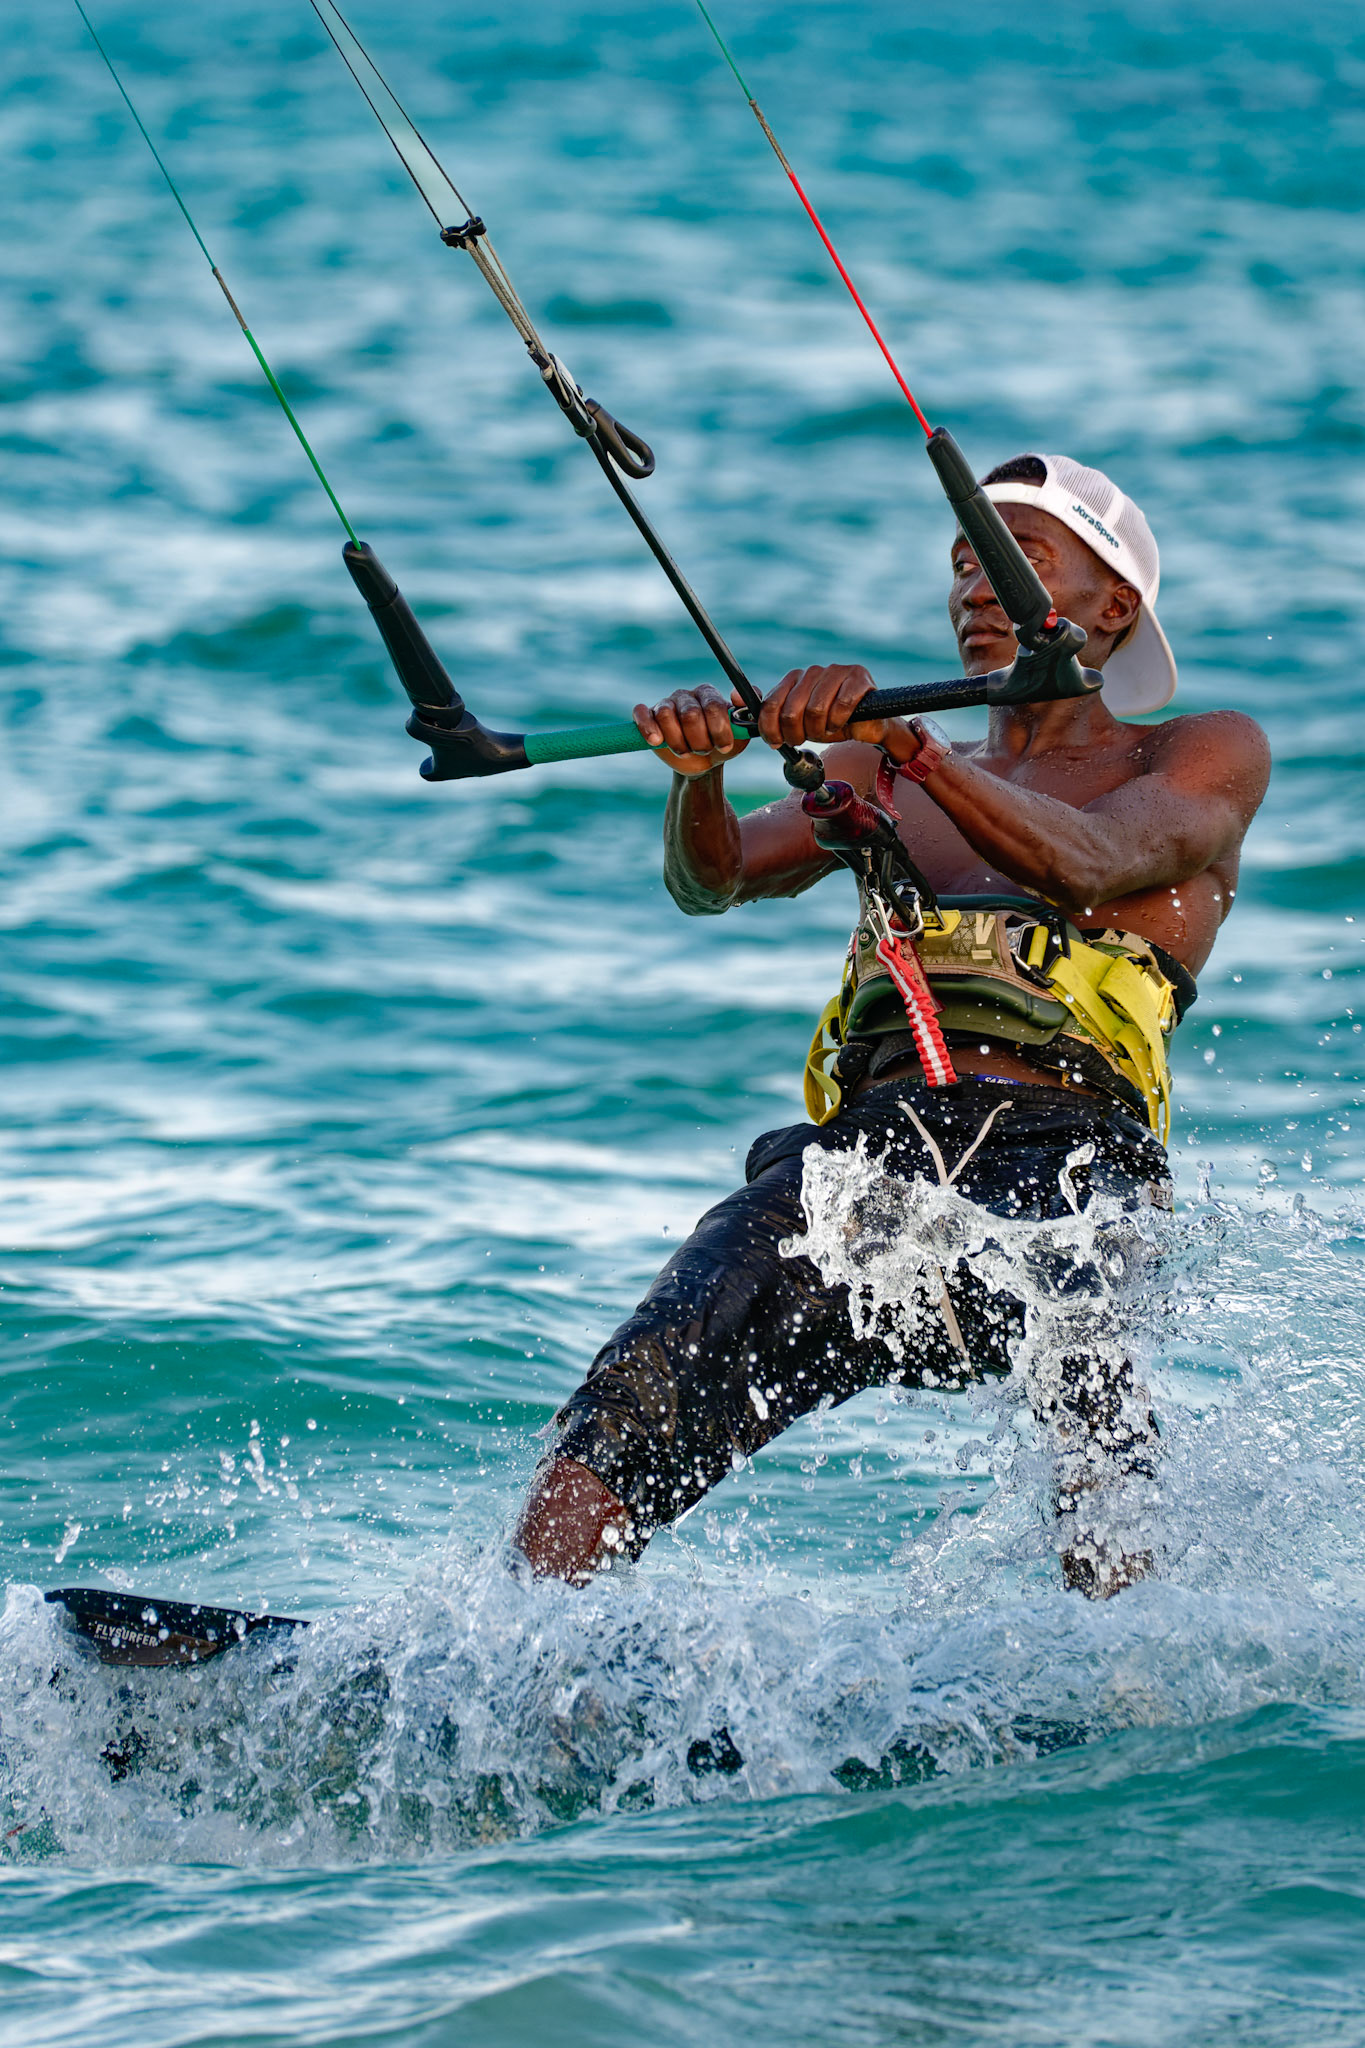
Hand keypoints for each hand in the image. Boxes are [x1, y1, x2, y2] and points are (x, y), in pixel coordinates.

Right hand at [633, 686, 750, 778]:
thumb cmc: (723, 744)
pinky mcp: (649, 716)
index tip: (723, 746)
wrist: (704, 763)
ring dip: (678, 742)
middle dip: (699, 740)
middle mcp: (687, 696)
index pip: (713, 706)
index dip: (718, 730)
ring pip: (666, 715)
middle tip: (703, 750)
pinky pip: (641, 713)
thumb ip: (749, 708)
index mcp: (708, 694)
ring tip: (686, 751)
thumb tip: (736, 695)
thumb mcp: (742, 730)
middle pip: (690, 714)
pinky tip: (656, 741)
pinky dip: (647, 727)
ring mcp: (666, 704)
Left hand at [757, 665, 920, 763]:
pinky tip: (843, 723)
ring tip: (827, 730)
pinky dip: (840, 721)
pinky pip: (841, 705)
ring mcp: (836, 671)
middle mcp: (813, 671)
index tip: (777, 742)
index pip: (771, 704)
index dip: (771, 729)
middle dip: (797, 733)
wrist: (866, 726)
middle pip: (791, 711)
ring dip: (821, 730)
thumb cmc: (828, 723)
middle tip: (807, 738)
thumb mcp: (794, 721)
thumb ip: (766, 711)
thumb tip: (733, 696)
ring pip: (816, 710)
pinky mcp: (858, 676)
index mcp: (795, 679)